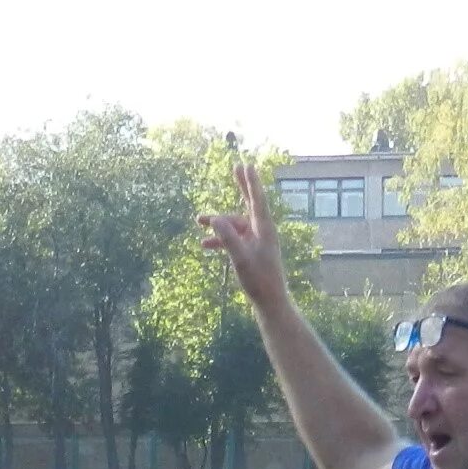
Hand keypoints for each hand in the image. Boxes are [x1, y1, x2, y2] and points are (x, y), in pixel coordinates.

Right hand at [196, 161, 289, 309]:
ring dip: (218, 224)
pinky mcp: (251, 252)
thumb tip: (215, 219)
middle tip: (237, 168)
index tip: (246, 165)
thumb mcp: (240, 259)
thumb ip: (227, 238)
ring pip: (235, 225)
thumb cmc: (258, 281)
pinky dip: (220, 240)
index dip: (250, 182)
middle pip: (250, 204)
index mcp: (264, 229)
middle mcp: (262, 232)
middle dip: (241, 187)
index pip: (257, 200)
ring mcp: (257, 242)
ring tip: (197, 221)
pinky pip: (233, 240)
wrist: (270, 303)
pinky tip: (204, 245)